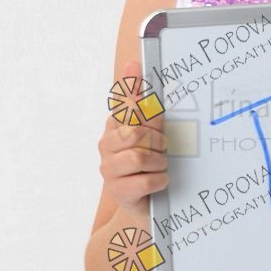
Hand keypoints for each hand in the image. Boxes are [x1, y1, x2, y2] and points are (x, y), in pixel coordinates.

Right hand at [98, 59, 169, 227]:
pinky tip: (160, 181)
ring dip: (159, 163)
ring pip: (140, 156)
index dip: (130, 85)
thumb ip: (146, 110)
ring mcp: (109, 169)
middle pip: (136, 132)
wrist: (148, 206)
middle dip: (158, 141)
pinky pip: (146, 179)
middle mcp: (107, 145)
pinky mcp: (118, 191)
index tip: (136, 64)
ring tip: (160, 167)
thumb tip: (137, 71)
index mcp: (115, 127)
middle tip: (163, 150)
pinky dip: (160, 180)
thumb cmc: (151, 166)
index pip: (122, 102)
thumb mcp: (153, 136)